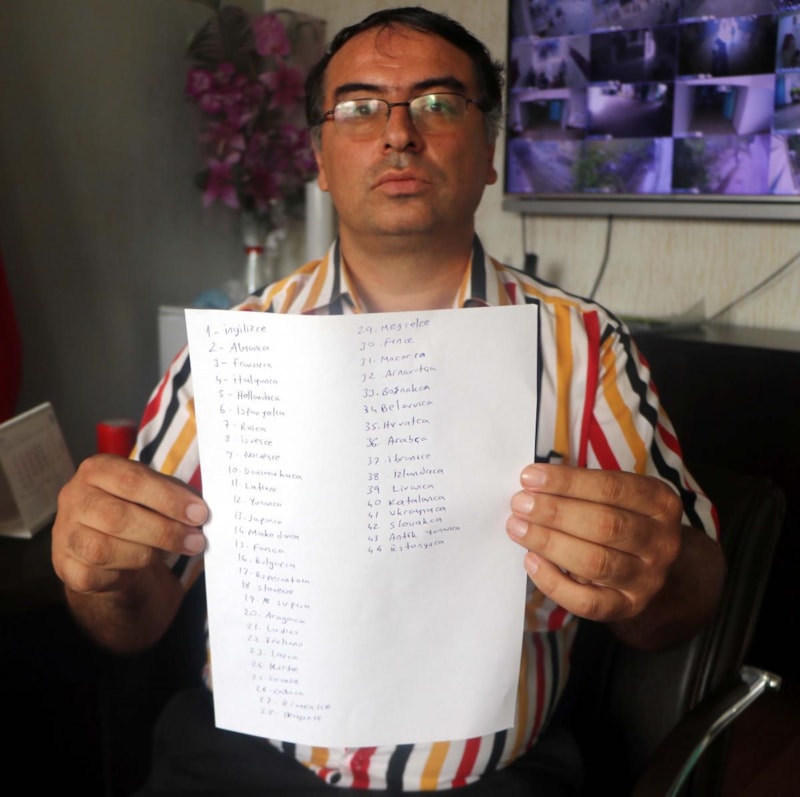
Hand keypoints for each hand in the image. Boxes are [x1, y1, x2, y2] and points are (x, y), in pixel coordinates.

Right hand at [53, 454, 207, 596]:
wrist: (106, 541)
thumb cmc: (137, 507)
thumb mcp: (154, 491)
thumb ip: (175, 495)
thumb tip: (201, 510)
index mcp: (98, 470)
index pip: (132, 480)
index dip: (169, 498)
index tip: (199, 513)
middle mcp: (74, 497)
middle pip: (118, 517)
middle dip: (164, 531)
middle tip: (195, 540)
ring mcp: (65, 532)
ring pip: (104, 549)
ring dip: (148, 553)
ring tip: (174, 551)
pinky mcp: (65, 565)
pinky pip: (97, 574)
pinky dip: (126, 572)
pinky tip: (144, 565)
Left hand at [506, 463, 682, 623]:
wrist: (643, 563)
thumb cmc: (617, 516)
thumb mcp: (612, 495)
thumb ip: (579, 489)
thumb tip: (532, 484)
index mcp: (661, 502)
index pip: (611, 488)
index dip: (567, 483)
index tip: (529, 478)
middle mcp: (662, 542)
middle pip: (605, 525)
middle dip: (555, 513)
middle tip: (519, 505)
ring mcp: (648, 578)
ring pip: (596, 562)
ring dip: (549, 543)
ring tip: (518, 528)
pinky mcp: (629, 606)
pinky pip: (588, 602)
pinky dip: (554, 582)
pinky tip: (531, 561)